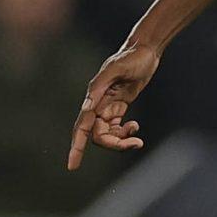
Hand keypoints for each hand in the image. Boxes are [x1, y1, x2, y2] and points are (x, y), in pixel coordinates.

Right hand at [67, 43, 159, 169]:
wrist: (144, 51)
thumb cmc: (130, 58)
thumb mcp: (115, 69)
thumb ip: (99, 87)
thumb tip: (87, 108)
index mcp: (93, 97)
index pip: (82, 128)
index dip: (77, 147)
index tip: (72, 165)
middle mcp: (97, 104)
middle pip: (99, 136)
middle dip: (115, 144)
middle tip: (136, 143)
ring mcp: (108, 107)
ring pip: (108, 134)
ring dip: (122, 140)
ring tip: (137, 139)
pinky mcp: (119, 106)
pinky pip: (117, 128)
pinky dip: (126, 133)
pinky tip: (135, 127)